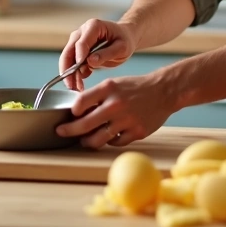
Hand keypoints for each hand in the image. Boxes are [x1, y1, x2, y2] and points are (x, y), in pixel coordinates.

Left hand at [55, 74, 173, 148]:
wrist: (164, 91)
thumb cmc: (135, 88)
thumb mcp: (114, 84)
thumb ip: (97, 96)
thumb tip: (77, 112)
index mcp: (108, 88)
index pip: (80, 103)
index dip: (71, 112)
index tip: (69, 116)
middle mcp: (116, 104)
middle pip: (85, 124)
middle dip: (69, 131)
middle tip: (61, 132)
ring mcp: (127, 120)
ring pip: (98, 139)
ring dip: (87, 141)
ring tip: (83, 140)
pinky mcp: (137, 132)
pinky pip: (115, 143)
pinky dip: (109, 141)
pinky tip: (107, 137)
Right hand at [60, 19, 136, 90]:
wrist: (125, 37)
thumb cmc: (124, 40)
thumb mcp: (122, 47)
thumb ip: (107, 53)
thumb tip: (90, 61)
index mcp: (93, 26)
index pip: (81, 43)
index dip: (78, 57)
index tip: (78, 71)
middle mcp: (82, 32)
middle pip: (69, 51)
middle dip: (68, 70)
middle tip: (72, 86)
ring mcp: (77, 41)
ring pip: (67, 59)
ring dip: (70, 74)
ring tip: (76, 88)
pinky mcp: (77, 51)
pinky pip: (71, 64)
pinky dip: (74, 75)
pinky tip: (80, 85)